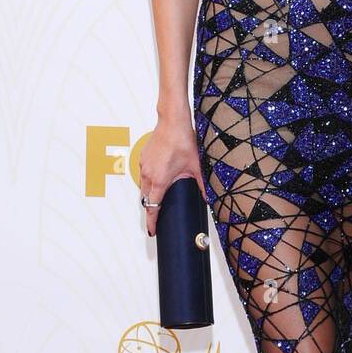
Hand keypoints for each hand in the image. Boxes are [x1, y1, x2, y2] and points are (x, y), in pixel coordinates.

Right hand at [138, 118, 202, 236]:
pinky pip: (143, 174)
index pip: (153, 207)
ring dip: (149, 194)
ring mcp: (144, 166)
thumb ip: (202, 184)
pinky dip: (148, 180)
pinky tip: (158, 177)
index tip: (152, 230)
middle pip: (146, 199)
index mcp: (160, 180)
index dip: (152, 221)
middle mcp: (148, 174)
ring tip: (159, 198)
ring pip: (143, 186)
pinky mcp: (142, 157)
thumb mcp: (196, 165)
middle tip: (157, 217)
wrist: (172, 122)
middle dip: (151, 209)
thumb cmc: (183, 140)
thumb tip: (209, 198)